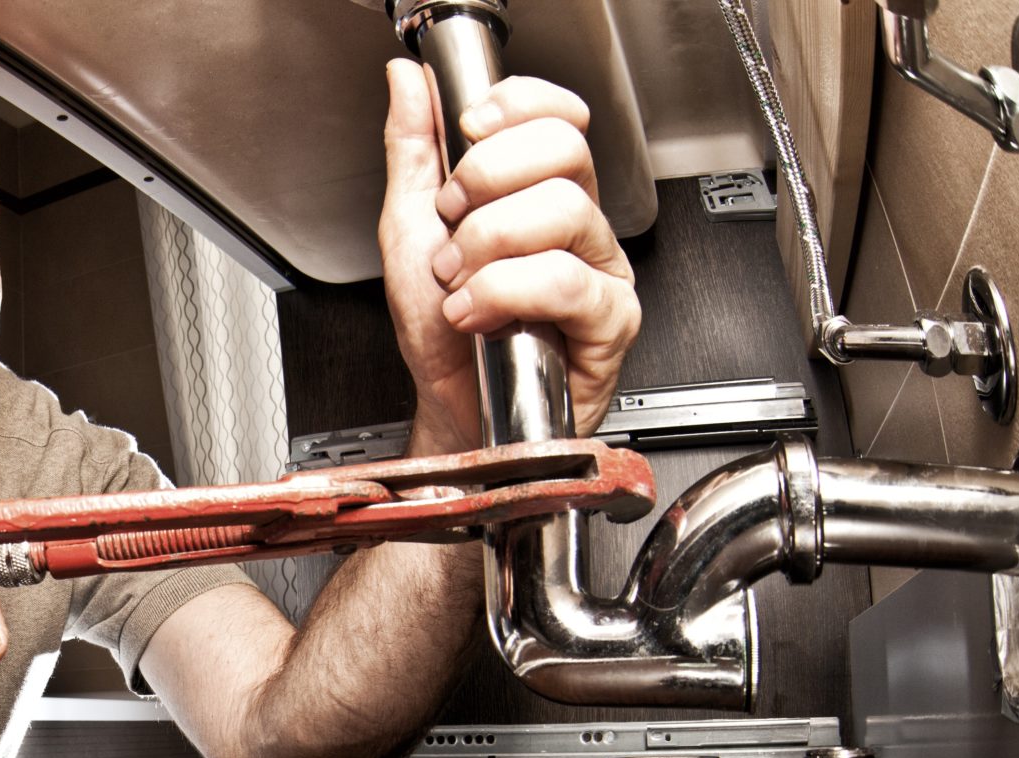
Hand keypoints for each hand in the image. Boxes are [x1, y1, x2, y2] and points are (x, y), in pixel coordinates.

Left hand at [380, 63, 639, 445]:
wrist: (449, 412)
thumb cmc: (442, 337)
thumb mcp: (409, 232)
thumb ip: (412, 154)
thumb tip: (408, 84)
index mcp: (539, 194)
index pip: (558, 115)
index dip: (516, 108)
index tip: (467, 131)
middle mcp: (577, 226)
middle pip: (564, 149)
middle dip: (487, 182)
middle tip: (453, 230)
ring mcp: (599, 270)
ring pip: (562, 210)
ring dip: (487, 248)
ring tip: (460, 286)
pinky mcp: (610, 320)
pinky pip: (566, 281)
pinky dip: (504, 294)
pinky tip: (477, 315)